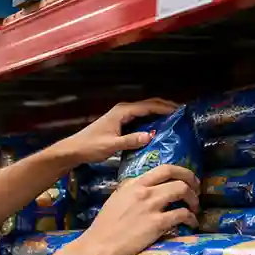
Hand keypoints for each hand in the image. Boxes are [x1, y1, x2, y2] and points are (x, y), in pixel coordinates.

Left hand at [58, 99, 178, 163]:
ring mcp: (120, 116)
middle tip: (181, 114)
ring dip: (157, 114)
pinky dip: (149, 120)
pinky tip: (157, 129)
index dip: (165, 108)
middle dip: (164, 108)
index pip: (148, 106)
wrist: (73, 150)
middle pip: (148, 105)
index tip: (180, 111)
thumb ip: (130, 140)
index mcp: (122, 112)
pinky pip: (138, 118)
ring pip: (143, 111)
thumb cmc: (90, 146)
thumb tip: (150, 136)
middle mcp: (122, 110)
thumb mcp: (112, 145)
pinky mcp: (118, 123)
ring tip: (173, 120)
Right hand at [74, 164, 199, 254]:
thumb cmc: (104, 226)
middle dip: (192, 182)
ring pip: (183, 191)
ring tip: (194, 208)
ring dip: (193, 200)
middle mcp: (144, 191)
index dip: (181, 172)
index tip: (186, 179)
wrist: (99, 245)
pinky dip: (191, 218)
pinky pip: (183, 214)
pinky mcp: (158, 223)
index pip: (164, 169)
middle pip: (178, 177)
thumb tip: (143, 186)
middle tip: (196, 191)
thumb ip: (130, 190)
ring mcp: (151, 206)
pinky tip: (192, 223)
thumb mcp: (115, 200)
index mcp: (133, 184)